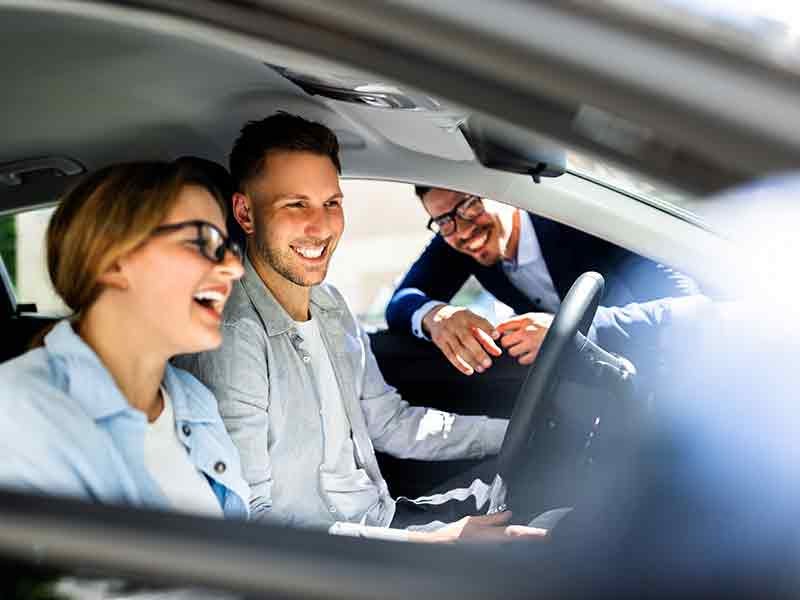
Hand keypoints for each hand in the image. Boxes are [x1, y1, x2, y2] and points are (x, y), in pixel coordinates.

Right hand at [409, 511, 547, 543]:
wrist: (441, 547)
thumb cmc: (455, 534)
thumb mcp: (472, 521)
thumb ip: (492, 520)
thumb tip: (508, 515)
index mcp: (491, 535)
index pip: (516, 533)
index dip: (532, 533)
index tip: (546, 534)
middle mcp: (494, 545)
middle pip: (518, 541)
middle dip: (532, 539)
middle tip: (548, 536)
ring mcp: (492, 552)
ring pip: (512, 547)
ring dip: (524, 541)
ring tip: (538, 537)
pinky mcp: (488, 555)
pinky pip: (505, 549)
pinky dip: (514, 545)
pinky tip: (520, 543)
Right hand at [422, 304, 501, 374]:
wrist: (437, 315)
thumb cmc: (461, 321)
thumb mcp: (472, 322)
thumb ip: (485, 336)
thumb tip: (497, 352)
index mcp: (466, 315)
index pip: (478, 321)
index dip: (488, 328)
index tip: (497, 336)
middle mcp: (455, 324)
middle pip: (467, 339)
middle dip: (478, 352)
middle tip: (488, 363)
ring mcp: (447, 333)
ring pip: (458, 349)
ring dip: (470, 361)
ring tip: (481, 369)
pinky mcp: (441, 342)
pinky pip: (450, 355)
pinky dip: (460, 364)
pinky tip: (469, 370)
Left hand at [496, 312, 553, 365]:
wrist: (566, 332)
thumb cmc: (551, 324)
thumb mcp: (536, 317)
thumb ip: (520, 321)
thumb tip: (503, 327)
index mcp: (527, 320)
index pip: (504, 325)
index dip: (498, 331)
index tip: (497, 334)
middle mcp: (527, 332)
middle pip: (505, 341)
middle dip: (507, 342)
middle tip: (512, 342)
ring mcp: (531, 344)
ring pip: (512, 352)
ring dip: (515, 351)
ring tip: (522, 348)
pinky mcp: (536, 355)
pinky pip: (522, 360)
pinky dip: (523, 358)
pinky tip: (528, 353)